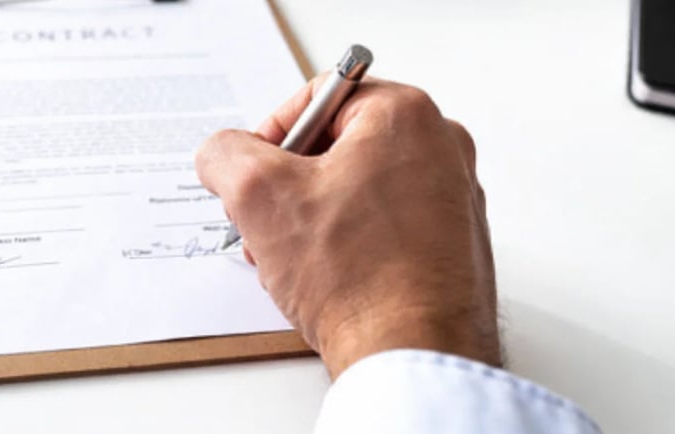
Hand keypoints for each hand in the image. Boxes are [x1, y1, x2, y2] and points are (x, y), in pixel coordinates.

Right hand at [195, 76, 498, 378]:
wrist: (413, 354)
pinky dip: (346, 247)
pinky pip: (381, 228)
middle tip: (268, 223)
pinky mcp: (450, 245)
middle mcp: (440, 149)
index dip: (271, 135)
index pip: (317, 98)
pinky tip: (326, 281)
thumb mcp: (258, 196)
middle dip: (289, 186)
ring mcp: (451, 199)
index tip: (254, 175)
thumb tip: (223, 155)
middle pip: (336, 147)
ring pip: (355, 190)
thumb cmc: (358, 277)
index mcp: (405, 115)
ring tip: (293, 261)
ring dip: (311, 221)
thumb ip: (226, 155)